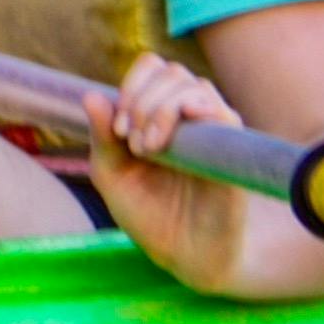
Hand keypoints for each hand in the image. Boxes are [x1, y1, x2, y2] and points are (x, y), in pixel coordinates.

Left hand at [82, 54, 250, 291]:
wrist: (183, 254)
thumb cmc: (149, 215)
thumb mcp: (113, 175)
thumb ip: (102, 138)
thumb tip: (91, 96)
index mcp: (158, 116)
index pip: (152, 68)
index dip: (132, 85)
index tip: (120, 130)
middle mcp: (188, 118)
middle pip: (171, 72)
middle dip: (142, 100)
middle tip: (134, 143)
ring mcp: (212, 132)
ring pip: (195, 86)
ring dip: (163, 108)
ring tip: (150, 148)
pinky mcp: (232, 152)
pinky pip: (224, 113)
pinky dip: (200, 108)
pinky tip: (185, 121)